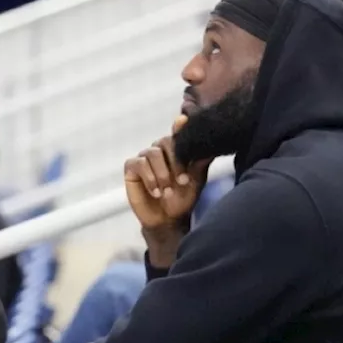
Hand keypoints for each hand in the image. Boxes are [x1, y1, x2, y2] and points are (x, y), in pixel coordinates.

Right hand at [124, 116, 212, 256]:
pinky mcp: (131, 168)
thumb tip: (210, 145)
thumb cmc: (183, 198)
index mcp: (176, 149)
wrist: (168, 219)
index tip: (182, 123)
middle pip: (166, 141)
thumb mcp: (197, 179)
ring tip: (167, 192)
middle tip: (182, 181)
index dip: (180, 127)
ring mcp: (145, 158)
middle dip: (176, 162)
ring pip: (153, 153)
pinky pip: (139, 164)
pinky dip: (149, 178)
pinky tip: (156, 192)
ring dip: (162, 174)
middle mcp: (160, 150)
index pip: (178, 133)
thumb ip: (201, 161)